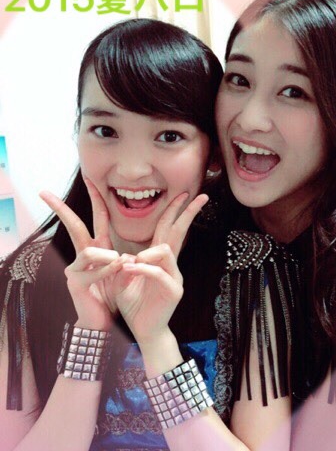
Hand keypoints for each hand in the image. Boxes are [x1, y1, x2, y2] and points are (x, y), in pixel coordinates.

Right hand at [40, 178, 124, 329]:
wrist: (103, 322)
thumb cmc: (112, 295)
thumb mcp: (122, 273)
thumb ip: (123, 259)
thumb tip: (126, 253)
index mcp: (97, 249)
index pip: (95, 219)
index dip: (95, 199)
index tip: (90, 179)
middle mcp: (84, 256)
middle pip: (73, 225)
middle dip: (60, 208)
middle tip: (44, 192)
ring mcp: (76, 268)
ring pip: (90, 249)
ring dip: (110, 257)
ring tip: (121, 266)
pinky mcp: (75, 282)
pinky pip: (95, 268)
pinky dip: (109, 269)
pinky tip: (119, 270)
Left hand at [112, 193, 208, 345]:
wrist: (143, 330)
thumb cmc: (134, 304)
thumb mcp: (124, 279)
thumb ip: (125, 263)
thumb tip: (124, 253)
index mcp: (160, 259)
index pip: (170, 229)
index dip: (175, 210)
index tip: (183, 195)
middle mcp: (171, 264)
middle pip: (180, 232)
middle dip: (188, 212)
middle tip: (201, 196)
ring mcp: (174, 277)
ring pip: (166, 250)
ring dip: (147, 253)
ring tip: (128, 263)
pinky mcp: (173, 291)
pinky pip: (158, 273)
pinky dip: (142, 269)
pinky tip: (129, 270)